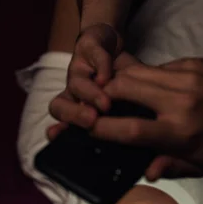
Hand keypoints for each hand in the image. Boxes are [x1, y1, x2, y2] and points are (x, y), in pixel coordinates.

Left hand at [48, 23, 121, 138]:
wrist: (108, 42)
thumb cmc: (117, 82)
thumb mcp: (121, 108)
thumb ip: (122, 130)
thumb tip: (142, 161)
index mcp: (76, 108)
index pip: (62, 126)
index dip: (60, 133)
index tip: (60, 140)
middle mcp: (73, 91)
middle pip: (60, 106)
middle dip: (74, 115)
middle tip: (92, 121)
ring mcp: (79, 68)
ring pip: (76, 84)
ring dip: (89, 94)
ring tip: (105, 105)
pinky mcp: (88, 47)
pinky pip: (93, 57)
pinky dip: (100, 68)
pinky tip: (108, 78)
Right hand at [88, 56, 202, 178]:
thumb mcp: (201, 163)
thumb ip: (172, 167)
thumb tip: (146, 172)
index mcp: (179, 132)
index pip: (131, 129)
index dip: (103, 128)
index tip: (89, 129)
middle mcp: (177, 102)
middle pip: (124, 89)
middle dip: (102, 95)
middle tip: (97, 103)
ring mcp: (182, 79)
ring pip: (134, 72)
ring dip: (117, 82)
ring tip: (113, 92)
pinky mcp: (187, 63)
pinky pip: (153, 67)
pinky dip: (141, 76)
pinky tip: (143, 86)